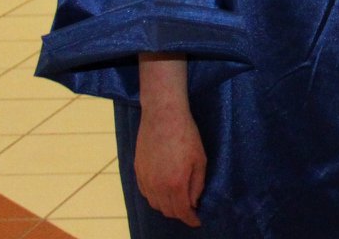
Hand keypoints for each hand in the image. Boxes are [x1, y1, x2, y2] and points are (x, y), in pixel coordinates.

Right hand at [136, 55, 205, 226]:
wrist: (163, 116)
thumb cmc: (186, 135)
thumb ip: (197, 184)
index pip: (181, 211)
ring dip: (167, 206)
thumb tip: (194, 201)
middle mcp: (156, 186)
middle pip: (167, 210)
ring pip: (154, 204)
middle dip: (180, 213)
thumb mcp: (200, 159)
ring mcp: (145, 179)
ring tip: (179, 200)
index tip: (197, 221)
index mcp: (174, 184)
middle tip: (190, 209)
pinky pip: (145, 193)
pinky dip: (155, 197)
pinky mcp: (137, 171)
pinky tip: (163, 191)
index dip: (191, 219)